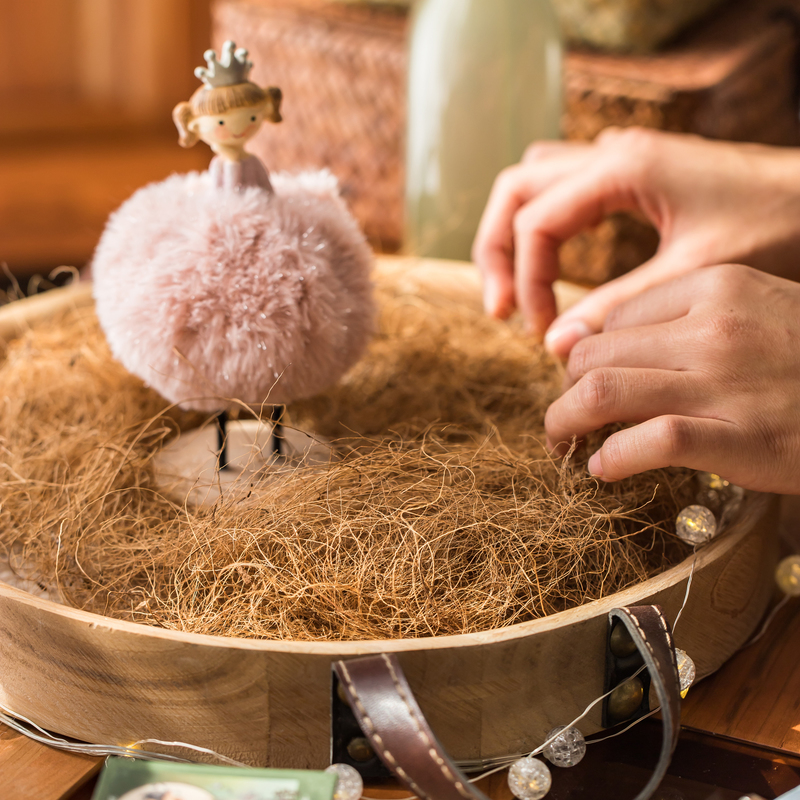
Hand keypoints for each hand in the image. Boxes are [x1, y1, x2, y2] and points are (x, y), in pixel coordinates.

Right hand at [472, 128, 799, 355]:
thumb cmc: (775, 224)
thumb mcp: (693, 274)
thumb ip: (619, 306)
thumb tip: (555, 344)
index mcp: (621, 169)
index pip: (535, 223)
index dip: (526, 281)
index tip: (540, 331)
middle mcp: (610, 153)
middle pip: (515, 190)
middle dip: (497, 251)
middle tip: (501, 309)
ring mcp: (618, 156)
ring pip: (531, 181)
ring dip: (512, 232)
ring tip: (513, 288)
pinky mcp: (629, 170)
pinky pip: (561, 186)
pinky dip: (542, 222)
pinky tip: (552, 259)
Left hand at [543, 264, 799, 493]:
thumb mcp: (756, 309)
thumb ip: (686, 318)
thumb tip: (605, 345)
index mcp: (714, 286)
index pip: (613, 319)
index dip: (587, 354)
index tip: (582, 381)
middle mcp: (711, 328)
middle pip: (594, 355)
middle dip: (565, 390)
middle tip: (564, 418)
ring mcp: (722, 383)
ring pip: (601, 393)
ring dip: (563, 424)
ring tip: (561, 444)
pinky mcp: (736, 437)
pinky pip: (644, 444)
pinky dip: (610, 460)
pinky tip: (604, 469)